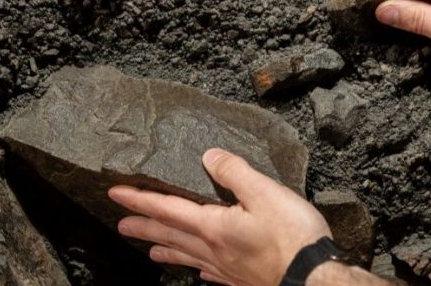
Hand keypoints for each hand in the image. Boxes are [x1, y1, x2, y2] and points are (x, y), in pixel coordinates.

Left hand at [109, 149, 330, 285]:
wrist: (312, 278)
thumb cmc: (292, 236)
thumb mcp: (265, 193)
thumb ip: (235, 173)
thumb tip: (209, 156)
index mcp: (215, 227)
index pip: (169, 210)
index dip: (142, 200)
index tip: (117, 194)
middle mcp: (215, 250)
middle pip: (172, 236)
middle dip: (145, 227)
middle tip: (122, 225)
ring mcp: (228, 268)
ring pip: (188, 257)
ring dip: (166, 250)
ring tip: (150, 250)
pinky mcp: (243, 279)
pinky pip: (212, 273)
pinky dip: (199, 269)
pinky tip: (201, 272)